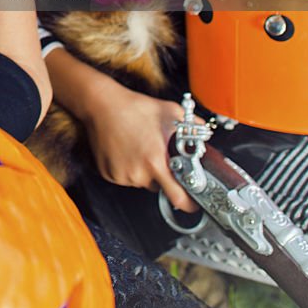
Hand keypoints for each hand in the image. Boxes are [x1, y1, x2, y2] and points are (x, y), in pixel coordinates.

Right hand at [82, 80, 197, 212]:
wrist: (100, 104)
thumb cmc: (133, 107)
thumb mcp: (169, 112)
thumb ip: (193, 125)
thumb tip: (206, 133)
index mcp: (156, 162)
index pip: (179, 198)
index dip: (190, 203)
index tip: (193, 202)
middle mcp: (138, 173)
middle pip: (159, 187)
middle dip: (162, 175)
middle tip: (156, 154)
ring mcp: (122, 175)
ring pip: (142, 181)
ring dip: (144, 170)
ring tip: (138, 147)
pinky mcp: (108, 173)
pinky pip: (125, 177)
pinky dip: (128, 168)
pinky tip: (126, 150)